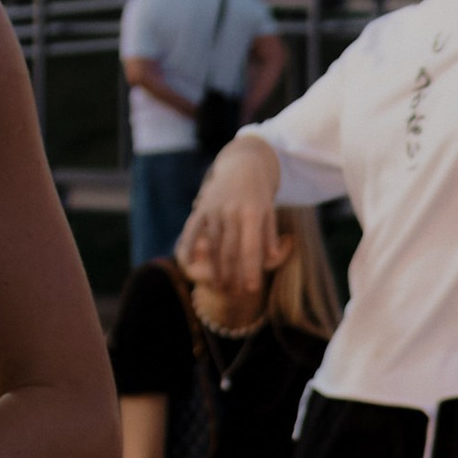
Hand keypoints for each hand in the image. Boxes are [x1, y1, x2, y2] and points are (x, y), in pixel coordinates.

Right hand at [177, 143, 279, 306]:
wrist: (243, 164)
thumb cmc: (260, 194)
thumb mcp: (270, 212)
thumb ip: (270, 236)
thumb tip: (270, 258)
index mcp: (252, 213)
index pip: (250, 248)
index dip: (250, 270)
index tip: (251, 289)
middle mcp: (231, 211)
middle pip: (230, 251)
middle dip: (233, 275)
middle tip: (235, 294)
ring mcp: (214, 209)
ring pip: (212, 244)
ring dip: (215, 268)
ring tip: (219, 286)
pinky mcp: (202, 207)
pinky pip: (192, 230)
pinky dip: (188, 247)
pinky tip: (187, 263)